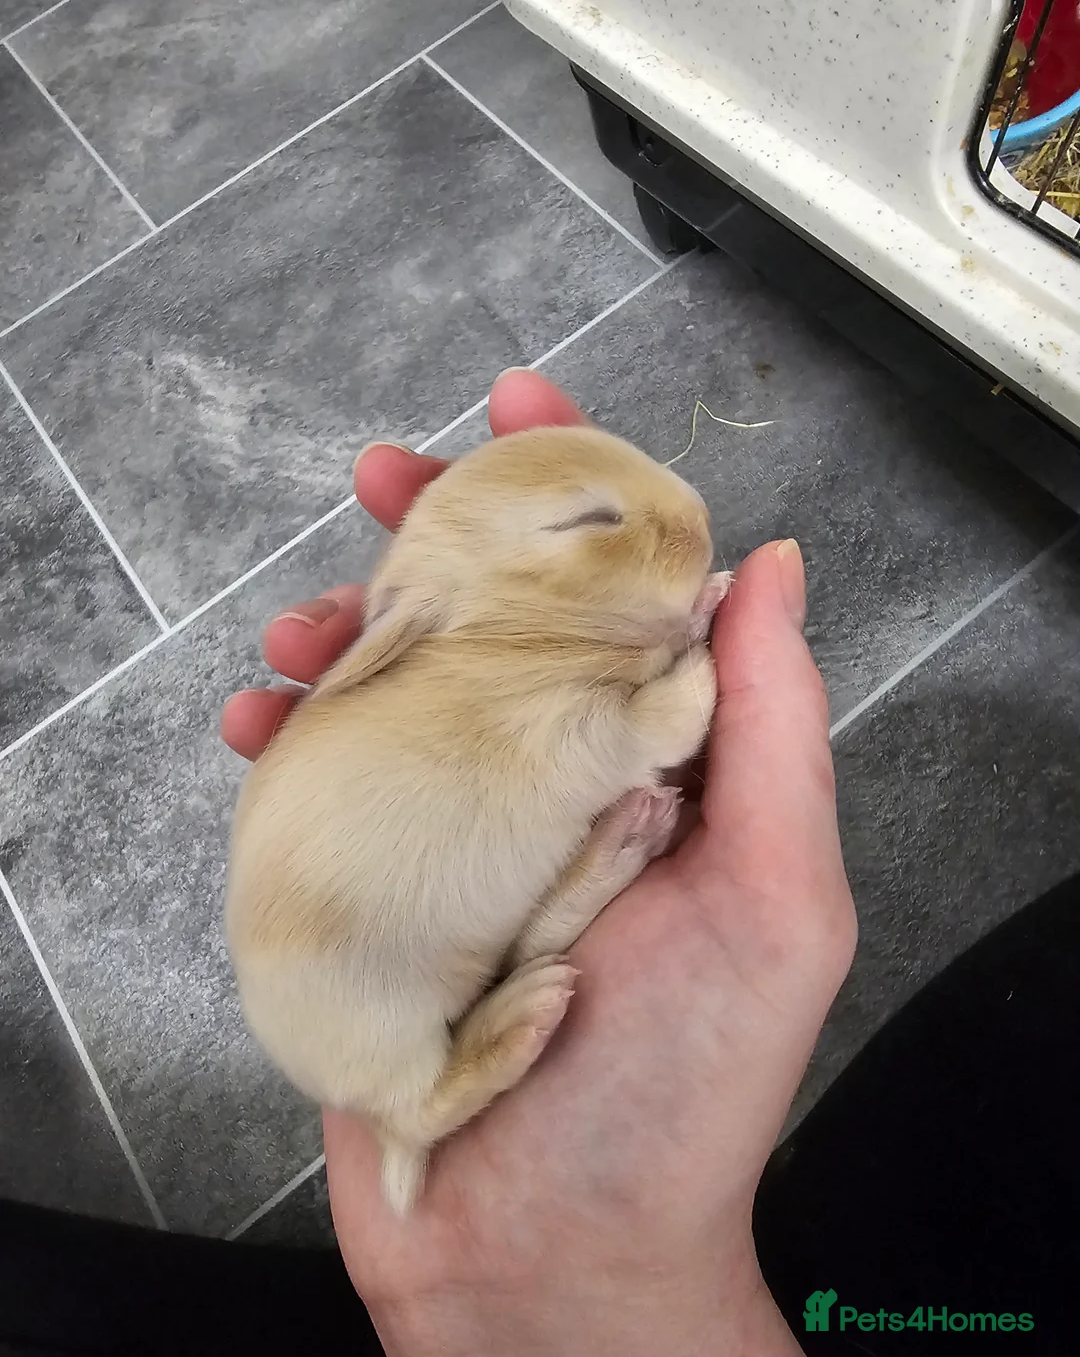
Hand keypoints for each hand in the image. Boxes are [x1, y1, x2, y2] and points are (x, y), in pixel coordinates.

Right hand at [222, 369, 855, 1356]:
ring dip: (348, 631)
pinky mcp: (389, 888)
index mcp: (662, 766)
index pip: (624, 595)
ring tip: (303, 627)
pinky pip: (330, 786)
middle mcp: (565, 782)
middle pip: (499, 622)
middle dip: (442, 534)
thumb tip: (769, 570)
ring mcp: (471, 832)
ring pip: (404, 689)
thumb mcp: (776, 901)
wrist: (556, 1265)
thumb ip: (776, 730)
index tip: (528, 406)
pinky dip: (288, 738)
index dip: (581, 491)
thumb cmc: (682, 1096)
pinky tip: (258, 719)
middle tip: (383, 476)